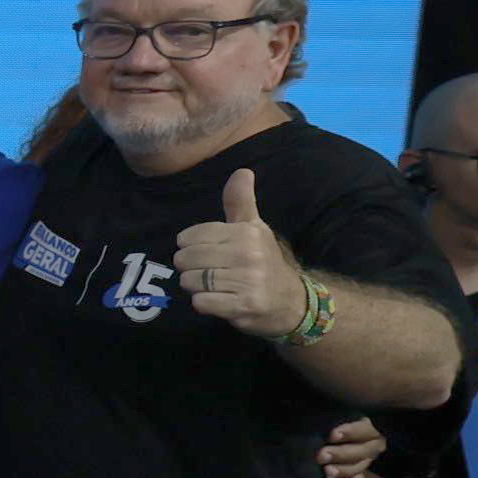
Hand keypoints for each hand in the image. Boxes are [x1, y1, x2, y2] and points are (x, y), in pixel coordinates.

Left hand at [173, 169, 307, 335]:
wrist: (291, 301)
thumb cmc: (264, 261)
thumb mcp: (254, 228)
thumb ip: (240, 202)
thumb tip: (242, 171)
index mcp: (246, 233)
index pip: (191, 236)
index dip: (189, 246)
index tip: (204, 252)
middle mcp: (247, 255)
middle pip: (186, 259)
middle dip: (189, 268)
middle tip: (208, 271)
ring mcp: (246, 282)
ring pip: (190, 281)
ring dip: (196, 286)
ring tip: (214, 285)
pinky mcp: (242, 306)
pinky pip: (201, 302)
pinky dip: (203, 303)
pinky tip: (219, 300)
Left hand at [319, 416, 385, 477]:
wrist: (323, 443)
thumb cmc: (326, 428)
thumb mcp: (330, 423)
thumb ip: (330, 423)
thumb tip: (318, 419)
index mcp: (366, 427)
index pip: (364, 429)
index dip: (350, 432)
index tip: (332, 435)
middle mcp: (371, 443)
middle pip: (362, 450)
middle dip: (341, 454)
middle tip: (322, 456)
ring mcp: (366, 460)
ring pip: (359, 466)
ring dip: (343, 470)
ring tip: (327, 471)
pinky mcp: (359, 474)